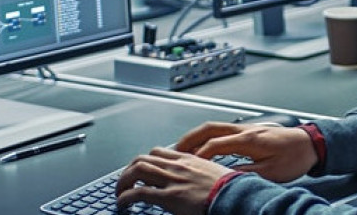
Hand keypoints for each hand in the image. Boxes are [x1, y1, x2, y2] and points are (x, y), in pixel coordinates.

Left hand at [115, 147, 231, 214]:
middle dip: (129, 170)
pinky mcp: (169, 197)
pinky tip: (122, 204)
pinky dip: (125, 198)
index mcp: (190, 160)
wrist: (238, 197)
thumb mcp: (215, 176)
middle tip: (124, 181)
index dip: (145, 160)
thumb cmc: (231, 190)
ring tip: (119, 192)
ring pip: (137, 170)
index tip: (140, 170)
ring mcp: (173, 180)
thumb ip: (200, 175)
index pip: (159, 152)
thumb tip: (195, 183)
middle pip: (143, 158)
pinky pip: (139, 193)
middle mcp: (178, 166)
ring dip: (123, 181)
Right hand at [176, 122, 317, 182]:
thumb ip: (246, 174)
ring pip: (214, 127)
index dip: (198, 156)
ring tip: (183, 148)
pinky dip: (208, 136)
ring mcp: (247, 128)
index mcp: (249, 139)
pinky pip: (222, 130)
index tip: (186, 165)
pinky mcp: (250, 130)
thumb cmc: (295, 157)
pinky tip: (204, 146)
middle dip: (189, 139)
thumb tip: (224, 178)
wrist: (311, 143)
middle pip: (209, 129)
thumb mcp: (271, 172)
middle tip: (174, 151)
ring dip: (196, 136)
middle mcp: (245, 130)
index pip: (214, 145)